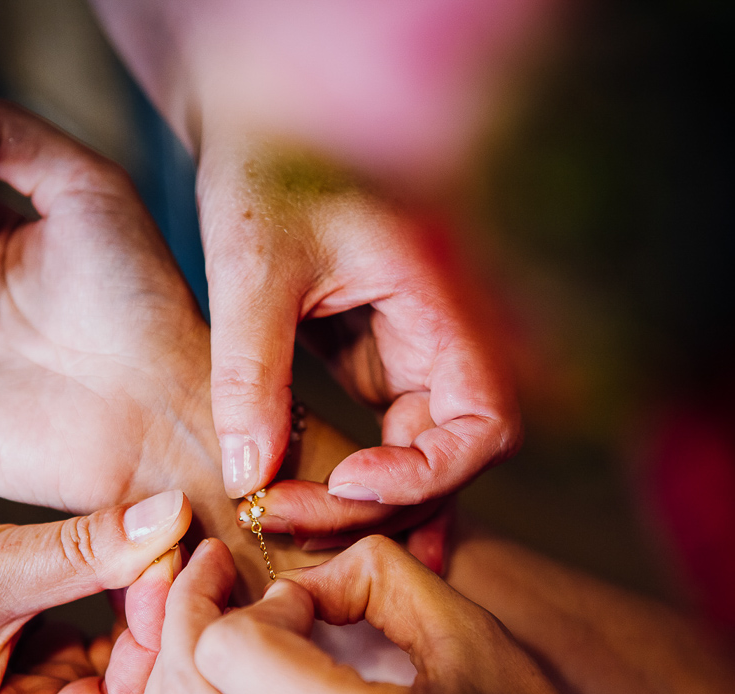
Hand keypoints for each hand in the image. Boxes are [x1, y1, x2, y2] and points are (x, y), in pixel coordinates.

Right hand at [0, 470, 190, 693]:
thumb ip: (87, 551)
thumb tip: (173, 519)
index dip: (160, 642)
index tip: (184, 562)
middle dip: (166, 636)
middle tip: (200, 558)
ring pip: (124, 678)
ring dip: (150, 617)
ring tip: (179, 550)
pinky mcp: (28, 666)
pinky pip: (101, 649)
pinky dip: (125, 606)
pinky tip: (148, 557)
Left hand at [198, 136, 520, 518]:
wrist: (257, 135)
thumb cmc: (264, 174)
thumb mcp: (251, 266)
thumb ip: (251, 370)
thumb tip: (249, 475)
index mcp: (442, 301)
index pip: (485, 421)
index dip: (429, 472)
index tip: (346, 482)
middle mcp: (442, 337)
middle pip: (449, 458)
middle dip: (372, 504)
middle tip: (276, 513)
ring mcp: (412, 357)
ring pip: (415, 461)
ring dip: (356, 505)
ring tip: (276, 518)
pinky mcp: (377, 367)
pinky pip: (382, 446)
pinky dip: (346, 485)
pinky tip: (302, 515)